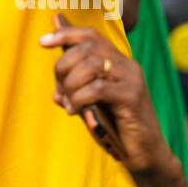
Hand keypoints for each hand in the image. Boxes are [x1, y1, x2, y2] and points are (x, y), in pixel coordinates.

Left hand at [42, 19, 184, 186]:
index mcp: (117, 61)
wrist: (145, 153)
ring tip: (67, 103)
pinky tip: (74, 111)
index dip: (65, 33)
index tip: (42, 43)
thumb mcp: (90, 102)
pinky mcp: (132, 97)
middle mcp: (127, 65)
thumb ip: (74, 86)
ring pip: (91, 65)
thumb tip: (52, 76)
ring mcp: (131, 79)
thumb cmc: (116, 126)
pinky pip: (97, 89)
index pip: (90, 34)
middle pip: (87, 47)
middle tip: (59, 89)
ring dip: (70, 84)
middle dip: (63, 65)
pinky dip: (79, 98)